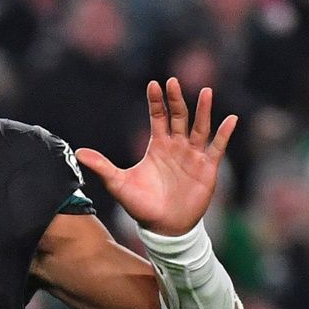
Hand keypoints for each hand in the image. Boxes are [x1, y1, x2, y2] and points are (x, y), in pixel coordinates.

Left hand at [76, 78, 237, 236]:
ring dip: (203, 110)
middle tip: (172, 81)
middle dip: (176, 100)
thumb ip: (102, 166)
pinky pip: (217, 148)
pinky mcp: (207, 168)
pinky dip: (224, 134)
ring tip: (205, 92)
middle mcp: (177, 146)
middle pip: (178, 117)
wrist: (163, 227)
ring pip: (199, 128)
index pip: (158, 117)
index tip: (153, 84)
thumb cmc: (141, 205)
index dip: (156, 102)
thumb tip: (78, 153)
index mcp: (157, 146)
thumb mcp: (118, 184)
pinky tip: (231, 119)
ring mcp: (193, 156)